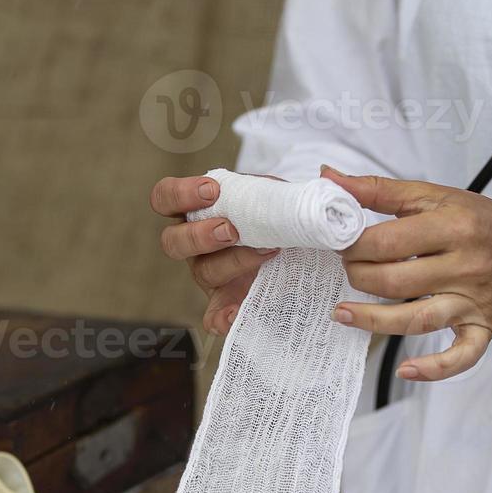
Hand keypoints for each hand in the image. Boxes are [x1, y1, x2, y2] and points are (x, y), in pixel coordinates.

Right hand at [150, 174, 277, 334]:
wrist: (293, 245)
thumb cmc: (278, 213)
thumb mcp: (278, 194)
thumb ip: (288, 187)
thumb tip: (326, 176)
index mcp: (196, 210)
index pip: (165, 198)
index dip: (181, 194)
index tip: (214, 190)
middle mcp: (195, 244)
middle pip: (173, 242)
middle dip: (200, 235)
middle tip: (232, 229)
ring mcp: (209, 274)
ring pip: (203, 272)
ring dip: (231, 262)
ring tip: (266, 252)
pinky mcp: (226, 301)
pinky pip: (213, 316)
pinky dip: (222, 316)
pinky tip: (237, 312)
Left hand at [323, 167, 491, 381]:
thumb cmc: (478, 222)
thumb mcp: (434, 197)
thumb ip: (379, 190)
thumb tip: (329, 177)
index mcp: (453, 227)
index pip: (387, 242)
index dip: (353, 245)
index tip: (340, 242)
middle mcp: (465, 267)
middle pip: (395, 282)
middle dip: (359, 276)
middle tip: (348, 269)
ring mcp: (473, 302)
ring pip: (417, 319)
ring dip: (373, 321)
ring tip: (342, 313)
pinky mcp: (482, 329)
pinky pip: (461, 356)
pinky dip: (435, 368)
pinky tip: (406, 370)